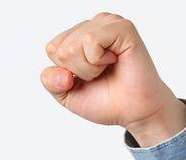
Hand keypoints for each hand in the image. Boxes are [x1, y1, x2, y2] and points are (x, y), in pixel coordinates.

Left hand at [39, 13, 185, 144]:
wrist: (134, 111)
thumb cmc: (107, 100)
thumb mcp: (68, 95)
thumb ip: (51, 82)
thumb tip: (61, 71)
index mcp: (79, 36)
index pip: (52, 49)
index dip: (65, 73)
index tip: (87, 78)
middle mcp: (94, 25)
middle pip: (60, 49)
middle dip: (77, 71)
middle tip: (100, 75)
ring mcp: (108, 23)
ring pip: (73, 46)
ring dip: (88, 68)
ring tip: (107, 68)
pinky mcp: (122, 27)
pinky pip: (90, 41)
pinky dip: (98, 60)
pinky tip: (114, 61)